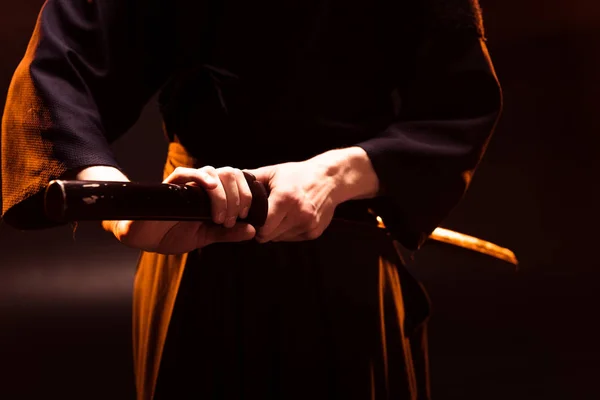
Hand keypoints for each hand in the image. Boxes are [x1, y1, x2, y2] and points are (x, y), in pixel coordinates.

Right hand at [102, 166, 254, 253]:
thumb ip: (228, 233)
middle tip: (234, 218)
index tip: (245, 215)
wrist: (143, 239)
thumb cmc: (171, 235)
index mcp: (213, 194)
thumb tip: (253, 230)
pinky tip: (211, 188)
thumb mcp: (205, 237)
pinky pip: (186, 172)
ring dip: (224, 195)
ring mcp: (186, 183)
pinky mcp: (169, 185)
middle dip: (238, 196)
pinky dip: (201, 177)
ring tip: (221, 217)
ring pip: (213, 172)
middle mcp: (202, 185)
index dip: (246, 195)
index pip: (237, 181)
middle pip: (230, 174)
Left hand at [244, 159, 340, 242]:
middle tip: (261, 218)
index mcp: (286, 198)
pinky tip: (291, 218)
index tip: (250, 218)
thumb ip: (251, 180)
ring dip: (274, 231)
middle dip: (261, 229)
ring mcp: (308, 224)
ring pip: (279, 238)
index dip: (253, 223)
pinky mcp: (314, 232)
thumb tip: (227, 184)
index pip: (261, 225)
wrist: (330, 179)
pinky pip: (291, 238)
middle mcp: (299, 214)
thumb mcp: (273, 172)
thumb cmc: (298, 174)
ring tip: (278, 215)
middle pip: (268, 236)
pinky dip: (287, 231)